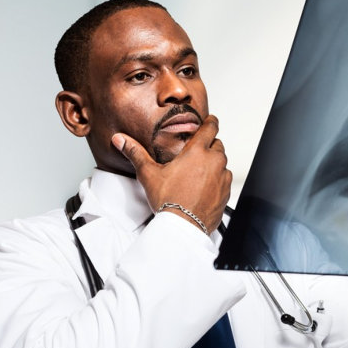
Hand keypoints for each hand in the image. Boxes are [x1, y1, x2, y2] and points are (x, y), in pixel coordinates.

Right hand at [111, 114, 231, 232]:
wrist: (182, 226)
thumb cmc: (169, 200)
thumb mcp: (149, 174)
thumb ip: (135, 153)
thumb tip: (121, 140)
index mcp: (197, 152)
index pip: (211, 127)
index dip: (211, 122)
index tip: (211, 120)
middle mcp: (214, 162)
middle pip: (217, 145)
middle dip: (209, 146)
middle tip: (197, 153)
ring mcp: (222, 178)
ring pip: (222, 163)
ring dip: (214, 164)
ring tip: (198, 173)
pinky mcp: (226, 193)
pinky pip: (225, 181)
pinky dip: (217, 181)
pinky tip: (204, 188)